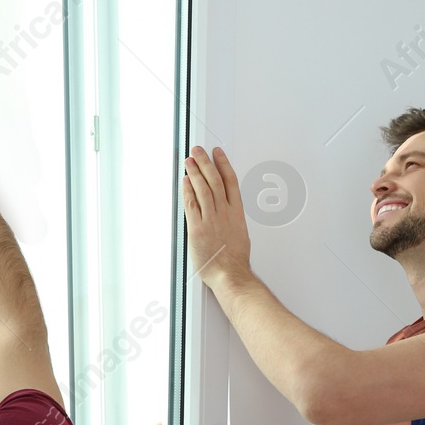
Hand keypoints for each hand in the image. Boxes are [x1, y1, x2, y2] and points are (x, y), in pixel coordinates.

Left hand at [181, 145, 251, 287]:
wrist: (230, 274)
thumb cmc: (234, 260)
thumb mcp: (240, 234)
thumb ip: (231, 220)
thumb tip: (225, 213)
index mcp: (236, 213)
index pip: (230, 181)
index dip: (223, 164)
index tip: (218, 153)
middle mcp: (224, 213)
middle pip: (215, 180)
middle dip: (206, 162)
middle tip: (199, 150)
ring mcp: (211, 219)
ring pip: (203, 189)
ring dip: (195, 172)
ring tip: (189, 160)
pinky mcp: (198, 228)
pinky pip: (192, 205)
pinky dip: (188, 191)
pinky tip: (185, 182)